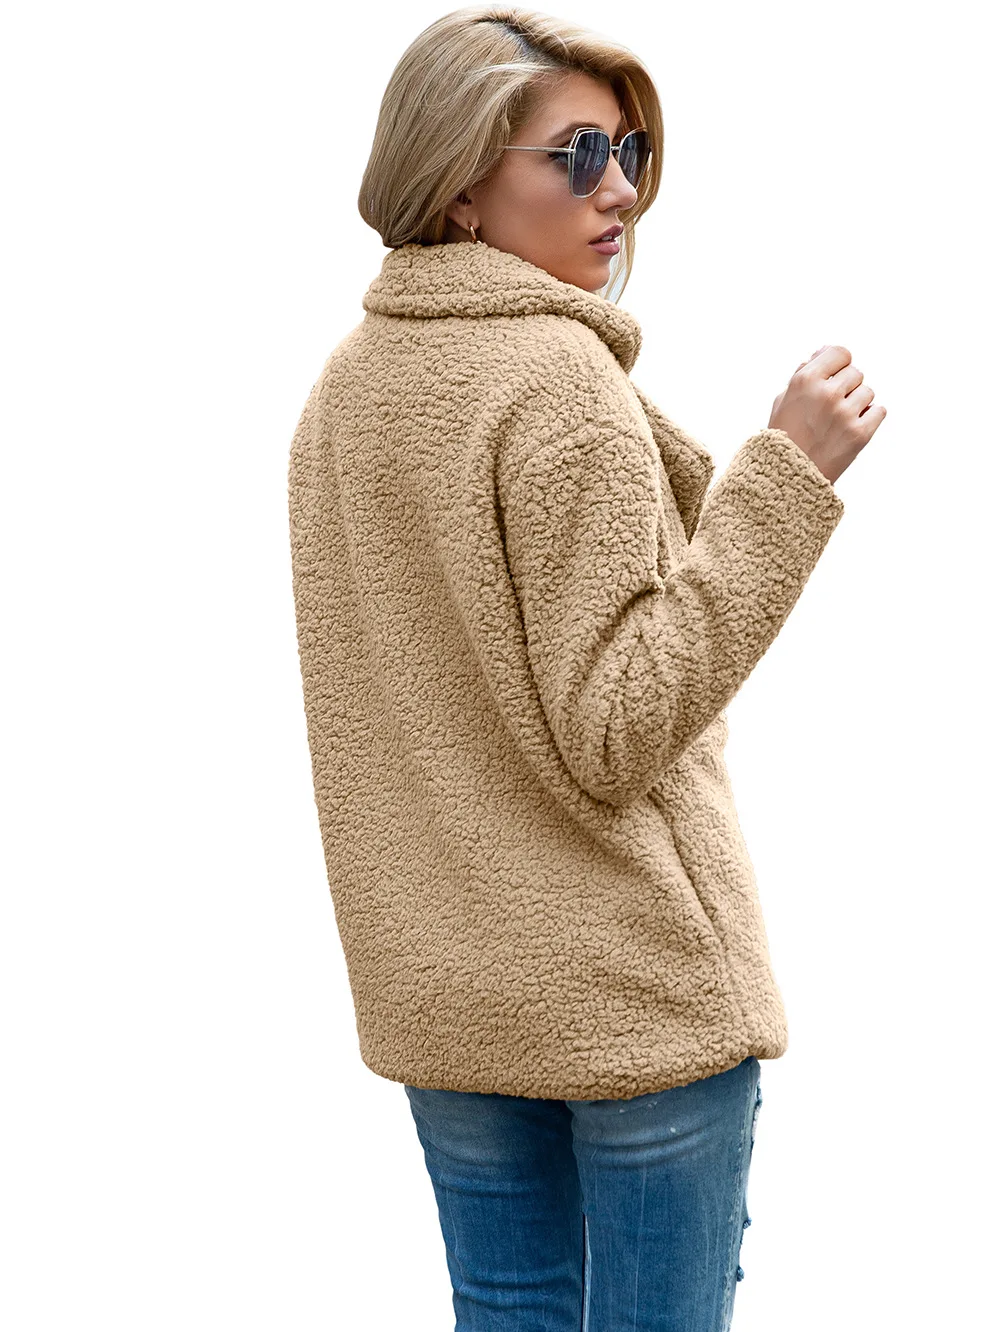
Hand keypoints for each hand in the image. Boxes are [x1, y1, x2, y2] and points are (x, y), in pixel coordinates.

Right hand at [768, 344, 885, 483]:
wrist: (787, 478)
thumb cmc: (784, 437)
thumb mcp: (783, 400)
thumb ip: (803, 373)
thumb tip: (822, 352)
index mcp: (805, 380)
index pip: (840, 353)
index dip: (839, 363)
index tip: (836, 375)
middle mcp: (827, 393)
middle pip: (856, 373)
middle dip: (847, 386)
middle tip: (832, 407)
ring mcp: (845, 413)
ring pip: (868, 392)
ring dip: (858, 403)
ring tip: (839, 421)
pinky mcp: (860, 433)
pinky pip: (879, 411)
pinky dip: (869, 418)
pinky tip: (852, 427)